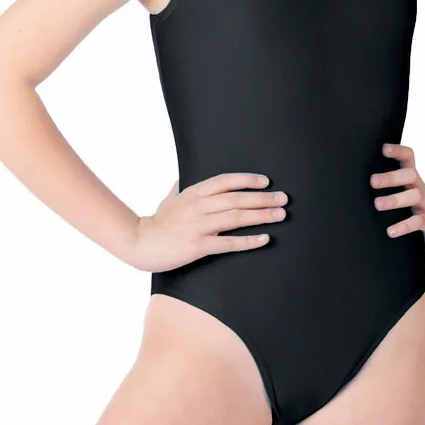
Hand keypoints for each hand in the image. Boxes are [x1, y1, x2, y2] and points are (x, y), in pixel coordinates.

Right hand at [126, 172, 287, 271]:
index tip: (266, 181)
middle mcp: (198, 206)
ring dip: (261, 216)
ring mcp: (198, 226)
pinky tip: (264, 239)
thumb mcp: (169, 199)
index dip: (246, 179)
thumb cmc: (156, 222)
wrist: (140, 243)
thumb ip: (180, 188)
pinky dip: (248, 241)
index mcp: (193, 192)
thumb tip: (183, 178)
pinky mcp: (198, 246)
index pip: (225, 181)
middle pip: (237, 199)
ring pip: (236, 218)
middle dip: (263, 198)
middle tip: (284, 198)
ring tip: (280, 215)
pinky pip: (229, 243)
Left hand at [371, 143, 424, 248]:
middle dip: (391, 177)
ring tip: (377, 204)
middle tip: (372, 181)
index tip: (384, 149)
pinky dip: (403, 226)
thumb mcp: (406, 190)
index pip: (408, 158)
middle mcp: (419, 187)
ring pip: (413, 196)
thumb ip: (389, 183)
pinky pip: (417, 222)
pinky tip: (390, 231)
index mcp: (412, 178)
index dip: (398, 151)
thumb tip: (356, 181)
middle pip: (410, 175)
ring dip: (394, 200)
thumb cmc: (416, 205)